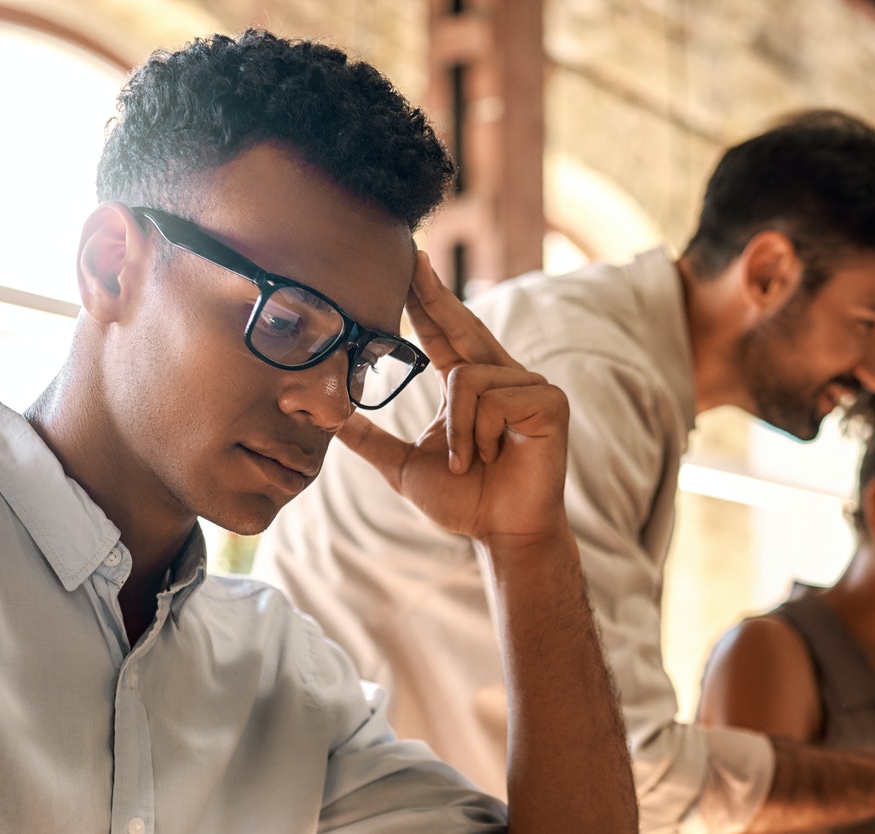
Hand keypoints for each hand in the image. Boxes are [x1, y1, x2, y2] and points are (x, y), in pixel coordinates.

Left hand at [335, 253, 569, 547]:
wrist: (502, 533)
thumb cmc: (464, 501)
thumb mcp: (403, 466)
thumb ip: (370, 439)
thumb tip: (325, 420)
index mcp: (474, 385)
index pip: (446, 333)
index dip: (429, 300)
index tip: (412, 264)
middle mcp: (504, 376)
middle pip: (463, 326)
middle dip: (435, 296)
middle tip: (412, 259)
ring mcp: (530, 386)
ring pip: (466, 379)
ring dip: (456, 429)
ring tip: (468, 461)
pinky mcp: (549, 402)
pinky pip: (491, 398)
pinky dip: (478, 433)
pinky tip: (491, 455)